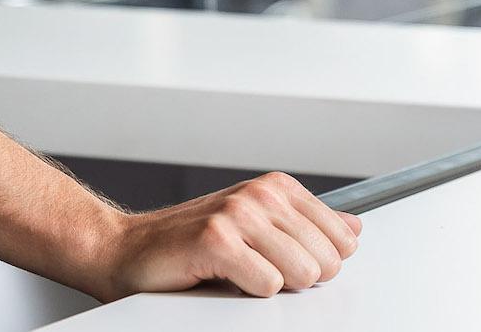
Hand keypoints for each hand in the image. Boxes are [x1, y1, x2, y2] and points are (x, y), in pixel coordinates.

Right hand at [97, 172, 361, 299]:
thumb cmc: (190, 244)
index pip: (343, 239)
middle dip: (296, 278)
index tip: (286, 262)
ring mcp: (239, 215)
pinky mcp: (217, 241)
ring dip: (270, 286)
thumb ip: (307, 227)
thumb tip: (353, 228)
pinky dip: (247, 293)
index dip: (320, 263)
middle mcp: (261, 194)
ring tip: (238, 273)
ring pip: (301, 274)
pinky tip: (222, 278)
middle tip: (255, 270)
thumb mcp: (257, 227)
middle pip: (326, 262)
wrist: (127, 251)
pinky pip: (268, 286)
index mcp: (276, 188)